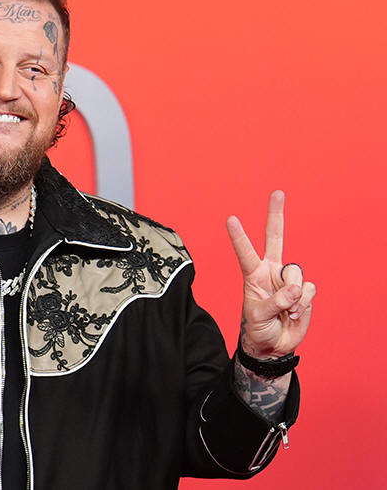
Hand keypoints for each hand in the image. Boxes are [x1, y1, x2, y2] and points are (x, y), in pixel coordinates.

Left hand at [226, 190, 314, 358]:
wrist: (273, 344)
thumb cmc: (258, 327)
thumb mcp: (258, 315)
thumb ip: (275, 301)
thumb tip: (295, 290)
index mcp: (254, 274)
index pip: (245, 251)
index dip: (239, 236)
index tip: (230, 219)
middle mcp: (271, 271)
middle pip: (275, 238)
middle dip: (276, 215)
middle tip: (277, 193)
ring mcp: (289, 280)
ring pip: (296, 273)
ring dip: (293, 295)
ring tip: (284, 311)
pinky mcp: (305, 291)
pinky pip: (309, 291)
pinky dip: (302, 305)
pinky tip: (293, 313)